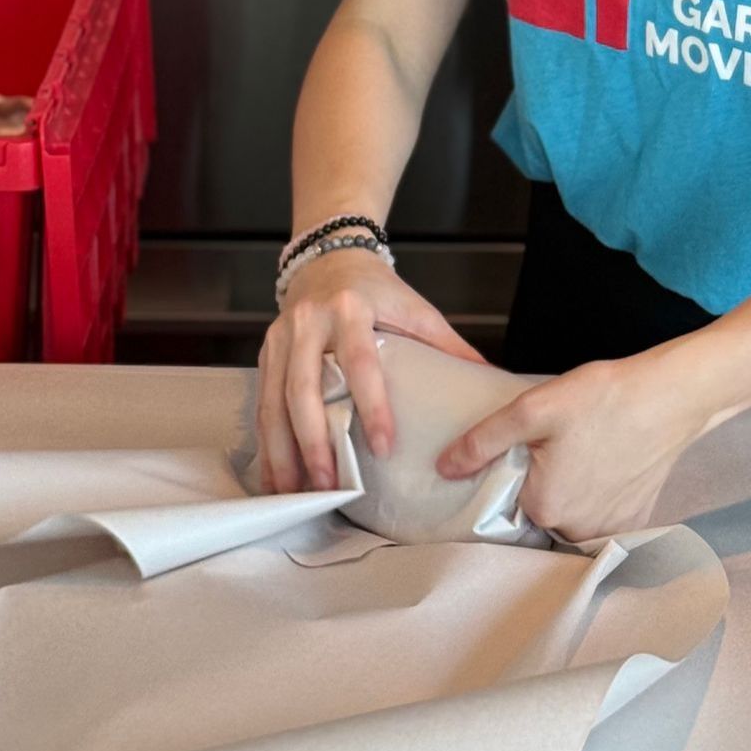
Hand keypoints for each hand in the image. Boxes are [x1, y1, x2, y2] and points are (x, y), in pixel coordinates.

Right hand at [257, 250, 481, 492]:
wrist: (329, 258)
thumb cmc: (377, 291)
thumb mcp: (415, 309)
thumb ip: (448, 345)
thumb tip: (489, 380)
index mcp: (349, 309)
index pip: (360, 362)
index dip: (372, 406)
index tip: (385, 448)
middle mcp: (308, 323)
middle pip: (303, 389)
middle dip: (313, 441)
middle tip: (329, 483)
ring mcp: (280, 338)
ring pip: (273, 402)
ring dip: (281, 451)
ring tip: (293, 492)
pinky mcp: (265, 353)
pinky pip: (262, 404)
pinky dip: (267, 444)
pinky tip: (275, 476)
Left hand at [436, 341, 727, 541]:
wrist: (670, 396)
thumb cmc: (602, 399)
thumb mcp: (531, 410)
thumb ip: (482, 442)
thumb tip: (444, 468)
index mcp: (545, 508)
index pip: (507, 508)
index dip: (508, 482)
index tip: (520, 460)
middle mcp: (577, 530)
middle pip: (539, 519)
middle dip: (538, 492)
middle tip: (551, 454)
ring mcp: (611, 528)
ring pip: (570, 522)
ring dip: (568, 499)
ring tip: (577, 458)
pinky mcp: (636, 519)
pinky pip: (601, 520)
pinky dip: (596, 500)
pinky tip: (601, 467)